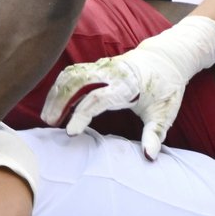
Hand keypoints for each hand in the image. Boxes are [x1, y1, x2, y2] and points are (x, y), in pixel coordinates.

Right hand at [41, 15, 214, 158]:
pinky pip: (73, 72)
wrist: (167, 58)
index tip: (69, 132)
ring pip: (72, 74)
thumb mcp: (165, 113)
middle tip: (49, 123)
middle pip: (78, 80)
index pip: (99, 98)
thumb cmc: (166, 88)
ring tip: (47, 116)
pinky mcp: (97, 65)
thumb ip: (155, 134)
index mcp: (129, 83)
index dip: (82, 115)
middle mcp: (113, 71)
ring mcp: (103, 65)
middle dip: (60, 100)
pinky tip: (54, 104)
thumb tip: (149, 156)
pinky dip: (60, 86)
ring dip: (56, 93)